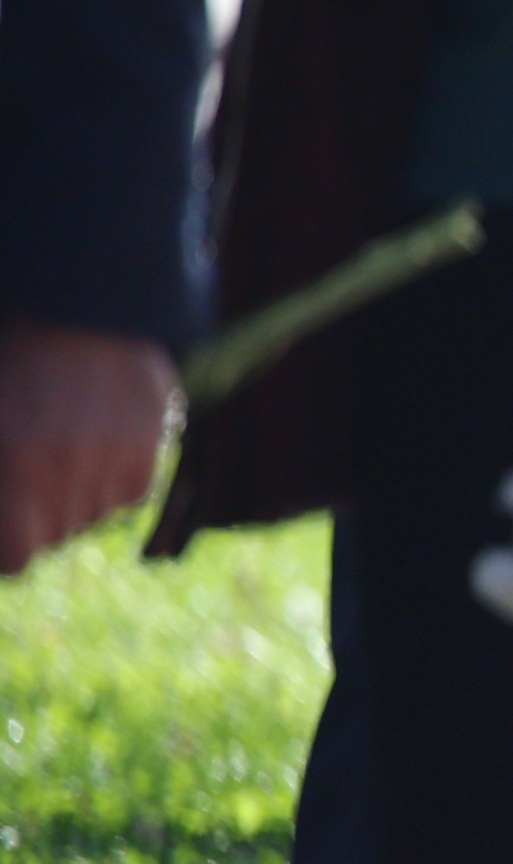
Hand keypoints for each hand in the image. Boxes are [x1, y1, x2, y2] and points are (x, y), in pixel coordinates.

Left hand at [0, 324, 176, 575]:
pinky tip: (94, 432)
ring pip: (86, 516)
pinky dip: (109, 474)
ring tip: (60, 435)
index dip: (7, 536)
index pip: (12, 558)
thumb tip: (12, 520)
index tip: (8, 511)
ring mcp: (108, 476)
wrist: (80, 305)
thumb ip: (3, 478)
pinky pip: (123, 494)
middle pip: (49, 536)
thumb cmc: (14, 365)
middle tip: (26, 456)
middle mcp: (62, 489)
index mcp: (12, 483)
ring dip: (71, 492)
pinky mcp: (147, 462)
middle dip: (33, 510)